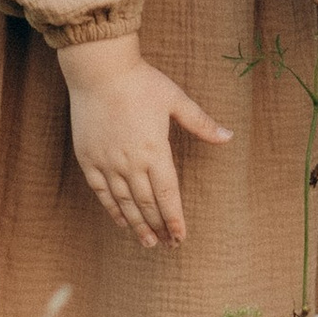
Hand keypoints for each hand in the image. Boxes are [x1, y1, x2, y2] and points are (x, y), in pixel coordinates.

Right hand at [59, 39, 231, 248]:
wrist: (99, 71)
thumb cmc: (141, 82)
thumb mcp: (176, 100)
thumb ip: (201, 123)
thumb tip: (228, 136)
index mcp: (155, 150)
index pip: (168, 195)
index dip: (175, 218)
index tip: (181, 236)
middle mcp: (131, 162)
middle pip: (147, 204)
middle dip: (159, 227)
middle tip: (168, 245)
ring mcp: (108, 163)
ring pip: (124, 203)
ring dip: (137, 225)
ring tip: (148, 242)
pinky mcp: (89, 159)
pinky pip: (102, 192)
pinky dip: (112, 209)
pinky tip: (121, 221)